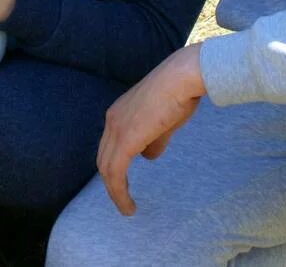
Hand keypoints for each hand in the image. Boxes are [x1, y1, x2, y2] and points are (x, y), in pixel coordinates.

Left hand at [97, 44, 204, 215]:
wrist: (182, 77)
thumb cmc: (178, 93)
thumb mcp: (164, 121)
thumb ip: (154, 139)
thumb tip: (149, 155)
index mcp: (118, 112)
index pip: (109, 146)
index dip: (114, 166)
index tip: (123, 183)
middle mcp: (112, 119)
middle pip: (104, 159)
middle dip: (112, 182)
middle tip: (123, 200)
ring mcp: (116, 128)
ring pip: (107, 169)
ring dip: (115, 192)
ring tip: (127, 208)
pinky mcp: (125, 139)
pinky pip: (116, 172)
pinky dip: (119, 191)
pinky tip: (128, 205)